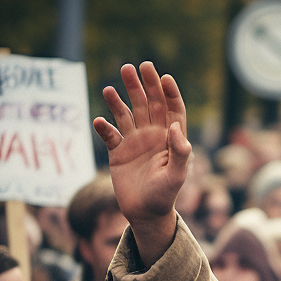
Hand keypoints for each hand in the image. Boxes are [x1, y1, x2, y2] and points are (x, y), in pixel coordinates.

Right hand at [93, 62, 190, 265]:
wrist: (146, 214)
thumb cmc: (165, 195)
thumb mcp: (176, 175)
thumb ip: (180, 151)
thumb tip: (176, 127)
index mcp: (171, 138)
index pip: (173, 110)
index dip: (169, 93)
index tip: (165, 78)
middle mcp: (153, 135)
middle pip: (148, 104)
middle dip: (142, 86)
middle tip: (133, 67)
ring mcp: (134, 141)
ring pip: (126, 113)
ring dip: (118, 99)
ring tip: (108, 87)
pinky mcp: (118, 151)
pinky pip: (109, 134)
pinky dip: (104, 127)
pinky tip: (99, 121)